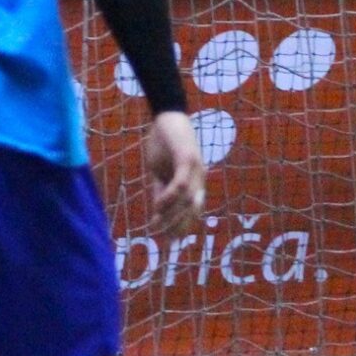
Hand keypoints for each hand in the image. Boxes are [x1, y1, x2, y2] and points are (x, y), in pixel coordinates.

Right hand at [144, 110, 206, 236]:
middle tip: (162, 238)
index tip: (168, 240)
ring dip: (171, 215)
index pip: (193, 210)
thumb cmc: (164, 143)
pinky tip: (157, 205)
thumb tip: (159, 211)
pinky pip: (181, 182)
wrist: (166, 116)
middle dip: (178, 226)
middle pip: (193, 209)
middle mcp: (199, 177)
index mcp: (194, 182)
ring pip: (187, 199)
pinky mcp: (187, 157)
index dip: (182, 226)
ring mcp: (195, 168)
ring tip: (156, 224)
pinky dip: (170, 196)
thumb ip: (162, 189)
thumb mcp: (160, 171)